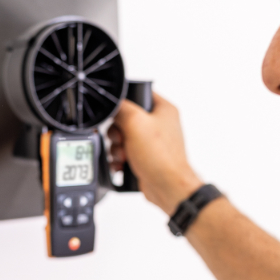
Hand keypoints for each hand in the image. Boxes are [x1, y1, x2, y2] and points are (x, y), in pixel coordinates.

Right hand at [108, 92, 202, 214]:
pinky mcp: (146, 157)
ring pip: (123, 137)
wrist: (167, 186)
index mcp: (163, 109)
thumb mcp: (135, 123)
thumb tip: (113, 105)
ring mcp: (152, 141)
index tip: (120, 114)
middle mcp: (159, 124)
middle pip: (126, 118)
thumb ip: (121, 108)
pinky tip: (122, 164)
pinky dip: (120, 159)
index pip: (139, 94)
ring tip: (123, 155)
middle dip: (117, 132)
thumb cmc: (161, 157)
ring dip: (117, 148)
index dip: (125, 103)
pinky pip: (125, 152)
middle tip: (122, 139)